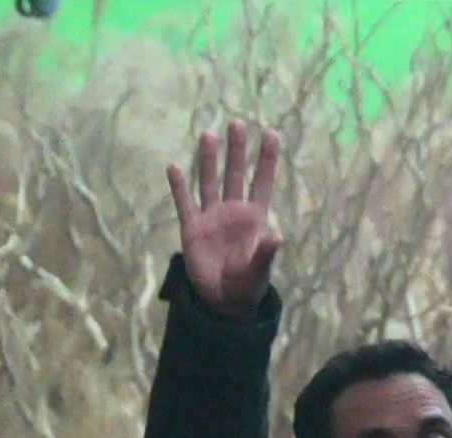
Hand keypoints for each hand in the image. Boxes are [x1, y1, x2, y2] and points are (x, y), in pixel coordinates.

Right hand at [167, 119, 281, 319]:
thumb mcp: (259, 271)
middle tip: (236, 123)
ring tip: (208, 134)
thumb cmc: (247, 285)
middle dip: (236, 150)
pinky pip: (184, 203)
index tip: (270, 131)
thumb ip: (266, 254)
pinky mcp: (191, 228)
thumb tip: (277, 237)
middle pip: (236, 174)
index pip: (263, 181)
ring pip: (210, 181)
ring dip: (208, 159)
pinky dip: (179, 186)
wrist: (222, 302)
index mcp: (255, 217)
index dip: (266, 158)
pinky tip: (174, 167)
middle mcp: (233, 211)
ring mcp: (211, 217)